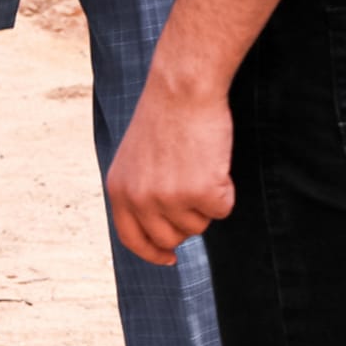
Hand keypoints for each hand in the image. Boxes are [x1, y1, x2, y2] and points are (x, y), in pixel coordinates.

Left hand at [104, 68, 234, 266]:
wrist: (182, 88)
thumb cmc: (165, 115)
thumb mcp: (136, 157)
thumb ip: (141, 191)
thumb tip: (162, 228)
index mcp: (118, 190)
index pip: (132, 238)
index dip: (152, 252)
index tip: (169, 258)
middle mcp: (140, 200)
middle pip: (171, 237)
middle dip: (188, 220)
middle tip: (194, 186)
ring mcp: (169, 199)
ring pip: (200, 224)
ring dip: (207, 200)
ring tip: (200, 162)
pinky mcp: (199, 193)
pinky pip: (223, 209)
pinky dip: (226, 189)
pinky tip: (215, 160)